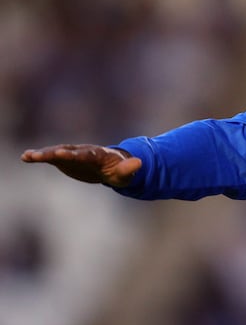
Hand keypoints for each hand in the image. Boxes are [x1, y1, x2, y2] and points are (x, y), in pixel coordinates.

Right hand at [21, 144, 141, 187]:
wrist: (112, 167)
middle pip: (67, 151)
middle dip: (53, 153)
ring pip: (57, 153)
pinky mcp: (66, 160)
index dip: (74, 154)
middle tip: (38, 155)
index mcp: (98, 155)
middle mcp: (83, 152)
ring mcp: (73, 155)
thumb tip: (139, 163)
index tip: (61, 153)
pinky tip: (25, 157)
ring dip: (43, 154)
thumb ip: (129, 168)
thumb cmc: (120, 170)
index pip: (85, 154)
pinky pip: (51, 157)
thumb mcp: (126, 172)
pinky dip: (40, 156)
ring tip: (27, 156)